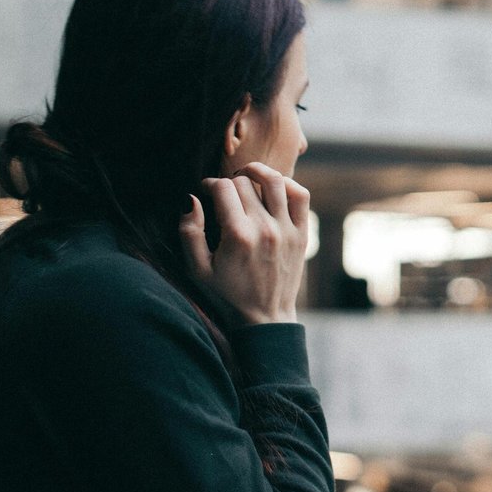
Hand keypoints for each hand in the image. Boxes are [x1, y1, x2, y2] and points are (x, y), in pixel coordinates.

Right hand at [179, 162, 308, 325]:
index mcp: (238, 236)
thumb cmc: (227, 294)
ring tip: (247, 177)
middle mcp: (265, 229)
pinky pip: (301, 196)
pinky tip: (273, 189)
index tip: (205, 191)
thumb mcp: (197, 268)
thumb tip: (190, 198)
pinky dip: (288, 185)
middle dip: (229, 182)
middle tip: (224, 194)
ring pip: (275, 181)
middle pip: (245, 182)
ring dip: (258, 173)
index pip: (223, 187)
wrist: (265, 318)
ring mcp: (287, 230)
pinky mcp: (302, 234)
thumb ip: (189, 232)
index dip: (209, 184)